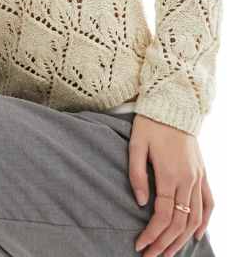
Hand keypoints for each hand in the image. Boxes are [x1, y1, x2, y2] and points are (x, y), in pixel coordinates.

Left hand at [129, 114, 213, 255]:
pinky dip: (204, 221)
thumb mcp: (136, 145)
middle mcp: (188, 179)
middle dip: (165, 243)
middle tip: (150, 256)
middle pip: (180, 222)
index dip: (152, 234)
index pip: (164, 215)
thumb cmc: (150, 124)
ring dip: (182, 239)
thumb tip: (140, 203)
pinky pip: (209, 202)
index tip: (140, 245)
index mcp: (170, 173)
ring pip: (195, 217)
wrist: (173, 105)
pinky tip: (195, 235)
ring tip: (168, 253)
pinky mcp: (202, 173)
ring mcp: (198, 177)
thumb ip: (137, 174)